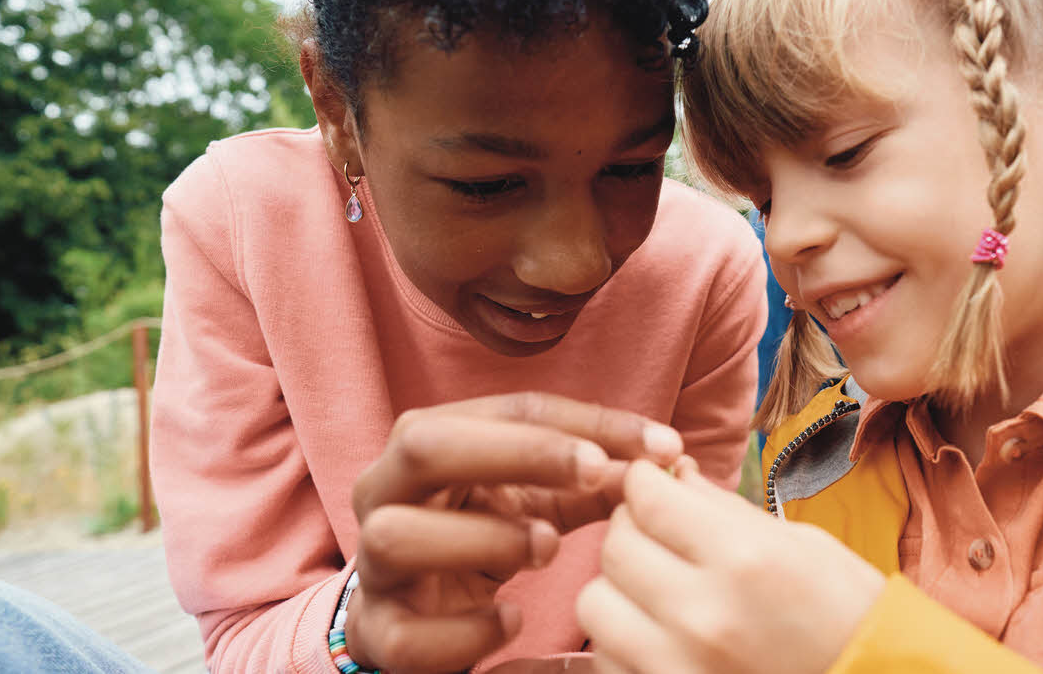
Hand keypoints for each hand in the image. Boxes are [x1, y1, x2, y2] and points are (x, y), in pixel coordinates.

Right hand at [345, 392, 684, 673]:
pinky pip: (406, 634)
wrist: (418, 610)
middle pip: (426, 445)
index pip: (506, 408)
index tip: (660, 444)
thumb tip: (666, 457)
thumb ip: (595, 479)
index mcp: (430, 439)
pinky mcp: (378, 632)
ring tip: (547, 548)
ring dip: (485, 539)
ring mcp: (375, 563)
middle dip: (518, 451)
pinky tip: (510, 621)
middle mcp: (386, 488)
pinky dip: (466, 631)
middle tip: (595, 472)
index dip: (585, 421)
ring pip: (398, 535)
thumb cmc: (486, 533)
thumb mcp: (540, 497)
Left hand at [577, 457, 884, 673]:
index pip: (648, 499)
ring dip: (619, 589)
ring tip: (655, 589)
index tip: (652, 483)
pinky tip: (659, 634)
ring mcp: (678, 668)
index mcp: (744, 560)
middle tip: (656, 531)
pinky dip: (622, 641)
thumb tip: (673, 474)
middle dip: (631, 529)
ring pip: (595, 605)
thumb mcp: (800, 545)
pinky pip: (606, 660)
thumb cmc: (847, 616)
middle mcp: (703, 615)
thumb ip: (724, 509)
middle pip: (615, 548)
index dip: (645, 482)